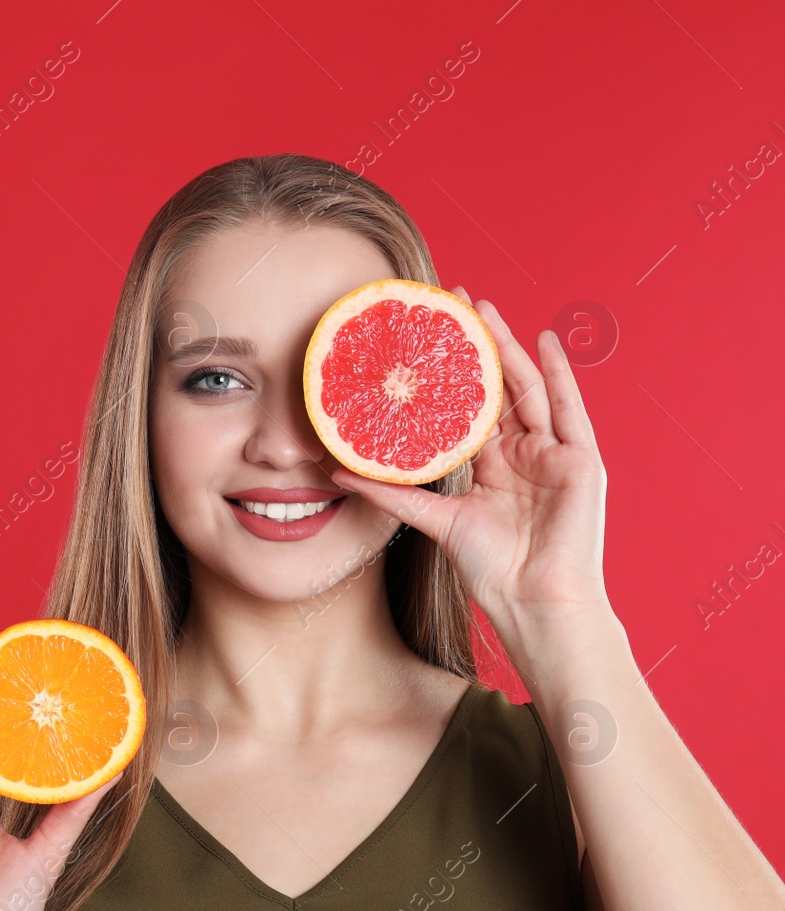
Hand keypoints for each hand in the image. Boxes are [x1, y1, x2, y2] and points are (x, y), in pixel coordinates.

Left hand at [328, 287, 610, 633]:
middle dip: (477, 345)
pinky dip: (559, 374)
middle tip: (452, 303)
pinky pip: (570, 409)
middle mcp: (522, 453)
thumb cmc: (490, 569)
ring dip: (508, 347)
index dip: (450, 372)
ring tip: (485, 310)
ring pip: (528, 388)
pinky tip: (545, 342)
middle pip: (498, 387)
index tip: (425, 337)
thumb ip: (391, 493)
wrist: (533, 602)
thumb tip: (335, 472)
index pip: (467, 406)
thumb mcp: (434, 521)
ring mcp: (553, 454)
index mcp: (491, 465)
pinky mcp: (580, 461)